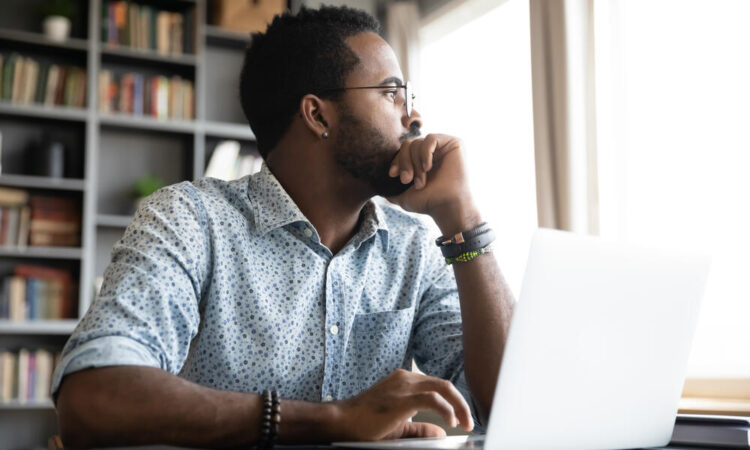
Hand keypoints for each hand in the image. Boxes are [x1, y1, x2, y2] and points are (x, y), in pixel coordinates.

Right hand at [332, 368, 473, 440]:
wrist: (341, 421)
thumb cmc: (364, 423)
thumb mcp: (397, 426)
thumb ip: (419, 428)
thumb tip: (441, 433)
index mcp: (404, 381)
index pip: (437, 386)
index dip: (453, 401)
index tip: (461, 418)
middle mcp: (405, 378)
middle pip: (444, 384)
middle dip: (461, 403)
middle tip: (469, 422)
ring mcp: (403, 386)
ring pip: (442, 388)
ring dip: (458, 406)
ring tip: (464, 423)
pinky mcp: (402, 398)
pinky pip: (433, 399)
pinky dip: (446, 409)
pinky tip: (451, 421)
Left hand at [387, 134, 480, 234]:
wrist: (447, 207)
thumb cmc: (428, 202)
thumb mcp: (403, 195)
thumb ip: (391, 188)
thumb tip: (378, 185)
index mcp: (421, 159)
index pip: (403, 151)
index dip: (396, 161)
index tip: (393, 175)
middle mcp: (432, 151)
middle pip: (408, 145)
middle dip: (404, 163)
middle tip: (406, 180)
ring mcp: (443, 146)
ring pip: (417, 143)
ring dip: (415, 164)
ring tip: (420, 181)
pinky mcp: (453, 143)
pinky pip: (430, 139)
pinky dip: (425, 153)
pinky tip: (427, 167)